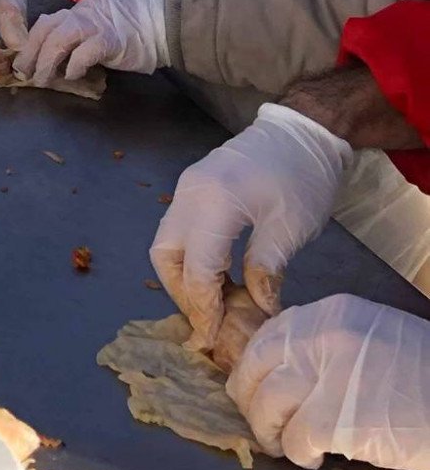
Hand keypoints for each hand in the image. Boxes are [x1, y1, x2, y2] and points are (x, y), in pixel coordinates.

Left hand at [14, 0, 168, 88]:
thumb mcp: (101, 25)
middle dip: (31, 51)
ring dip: (46, 61)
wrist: (165, 24)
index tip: (23, 60)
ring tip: (42, 79)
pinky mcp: (111, 39)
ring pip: (60, 37)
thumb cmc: (135, 31)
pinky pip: (85, 51)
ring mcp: (98, 24)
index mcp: (80, 8)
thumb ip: (80, 35)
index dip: (31, 41)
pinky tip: (70, 76)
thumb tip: (56, 56)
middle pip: (46, 27)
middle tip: (23, 72)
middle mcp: (84, 12)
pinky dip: (74, 65)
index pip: (48, 21)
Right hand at [150, 105, 351, 345]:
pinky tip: (218, 275)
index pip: (196, 269)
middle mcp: (189, 194)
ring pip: (167, 242)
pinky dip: (191, 257)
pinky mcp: (195, 186)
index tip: (215, 339)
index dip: (203, 308)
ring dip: (184, 276)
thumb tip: (257, 312)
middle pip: (165, 254)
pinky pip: (180, 228)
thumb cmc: (302, 178)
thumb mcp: (289, 229)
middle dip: (182, 293)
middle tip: (210, 321)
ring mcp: (188, 187)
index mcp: (213, 204)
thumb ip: (265, 270)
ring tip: (215, 303)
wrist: (304, 130)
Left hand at [228, 294, 429, 469]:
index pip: (271, 334)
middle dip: (249, 397)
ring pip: (268, 403)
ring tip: (284, 445)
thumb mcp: (375, 338)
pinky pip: (296, 439)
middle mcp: (323, 336)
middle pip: (258, 365)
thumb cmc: (425, 378)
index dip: (255, 366)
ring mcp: (329, 375)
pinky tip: (313, 458)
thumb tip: (289, 370)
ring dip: (269, 431)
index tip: (254, 386)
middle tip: (261, 421)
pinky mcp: (339, 419)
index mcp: (333, 313)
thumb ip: (330, 344)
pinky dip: (298, 454)